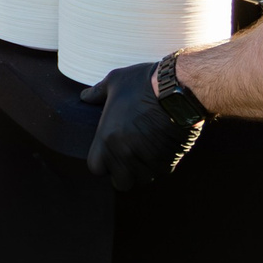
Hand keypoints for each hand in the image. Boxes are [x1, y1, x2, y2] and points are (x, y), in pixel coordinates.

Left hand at [79, 63, 203, 190]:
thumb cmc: (143, 82)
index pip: (96, 168)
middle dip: (124, 172)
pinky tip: (162, 147)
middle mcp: (125, 153)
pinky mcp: (168, 161)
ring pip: (143, 179)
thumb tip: (85, 97)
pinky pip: (161, 171)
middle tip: (130, 155)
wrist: (178, 89)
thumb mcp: (115, 81)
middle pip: (120, 181)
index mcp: (107, 137)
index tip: (110, 153)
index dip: (103, 163)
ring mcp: (147, 159)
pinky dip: (161, 164)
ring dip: (143, 169)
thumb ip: (97, 93)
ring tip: (147, 150)